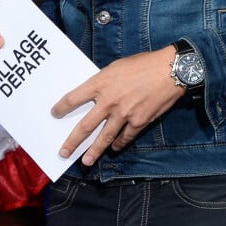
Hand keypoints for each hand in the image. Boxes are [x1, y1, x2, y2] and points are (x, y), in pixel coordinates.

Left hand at [52, 46, 183, 165]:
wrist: (170, 70)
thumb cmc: (143, 64)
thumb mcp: (117, 66)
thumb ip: (104, 81)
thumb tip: (94, 93)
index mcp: (101, 83)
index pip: (74, 98)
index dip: (62, 107)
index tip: (55, 113)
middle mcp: (109, 101)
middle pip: (85, 126)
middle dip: (72, 141)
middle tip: (63, 152)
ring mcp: (124, 114)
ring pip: (104, 138)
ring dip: (94, 152)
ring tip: (86, 162)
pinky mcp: (139, 122)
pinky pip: (125, 137)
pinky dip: (119, 144)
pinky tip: (115, 148)